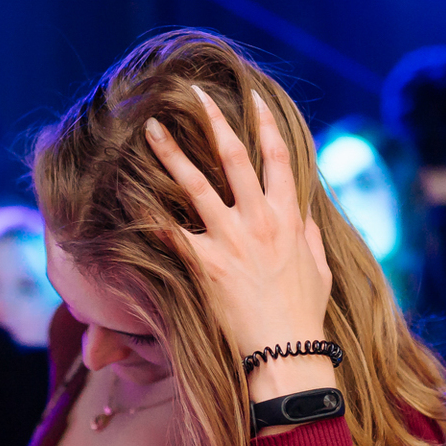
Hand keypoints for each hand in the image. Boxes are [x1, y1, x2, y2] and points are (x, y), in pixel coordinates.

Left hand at [144, 86, 333, 393]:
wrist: (285, 352)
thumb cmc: (303, 315)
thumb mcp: (318, 268)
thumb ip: (308, 235)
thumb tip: (304, 213)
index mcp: (289, 218)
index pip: (278, 157)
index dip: (265, 123)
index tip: (252, 97)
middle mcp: (259, 221)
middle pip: (233, 157)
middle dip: (213, 120)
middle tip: (194, 92)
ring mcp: (230, 241)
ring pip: (195, 184)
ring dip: (171, 153)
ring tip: (151, 129)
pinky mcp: (205, 265)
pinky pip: (170, 232)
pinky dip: (147, 213)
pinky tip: (128, 193)